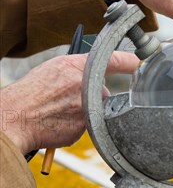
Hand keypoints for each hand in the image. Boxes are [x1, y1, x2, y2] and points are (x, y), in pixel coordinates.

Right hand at [0, 51, 138, 154]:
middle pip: (103, 93)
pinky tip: (59, 122)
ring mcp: (87, 108)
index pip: (113, 60)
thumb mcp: (54, 69)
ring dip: (83, 112)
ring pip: (95, 111)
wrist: (17, 117)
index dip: (129, 61)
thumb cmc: (32, 93)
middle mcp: (87, 86)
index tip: (140, 63)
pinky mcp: (85, 127)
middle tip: (64, 99)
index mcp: (78, 67)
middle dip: (89, 98)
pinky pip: (87, 126)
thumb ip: (77, 71)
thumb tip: (91, 77)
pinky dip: (76, 125)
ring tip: (58, 111)